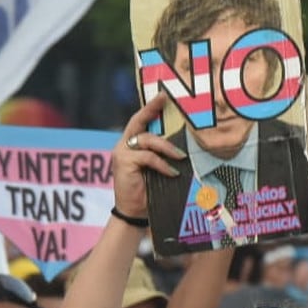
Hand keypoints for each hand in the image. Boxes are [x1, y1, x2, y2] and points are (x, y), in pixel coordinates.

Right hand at [113, 95, 182, 221]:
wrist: (134, 212)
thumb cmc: (148, 190)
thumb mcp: (157, 168)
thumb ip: (162, 154)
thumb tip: (185, 143)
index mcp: (132, 143)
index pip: (140, 120)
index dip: (150, 107)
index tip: (163, 95)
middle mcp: (124, 144)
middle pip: (138, 121)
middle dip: (151, 109)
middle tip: (166, 99)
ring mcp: (122, 153)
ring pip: (147, 139)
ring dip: (166, 147)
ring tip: (181, 157)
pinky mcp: (124, 163)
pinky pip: (147, 157)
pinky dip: (162, 164)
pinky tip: (172, 172)